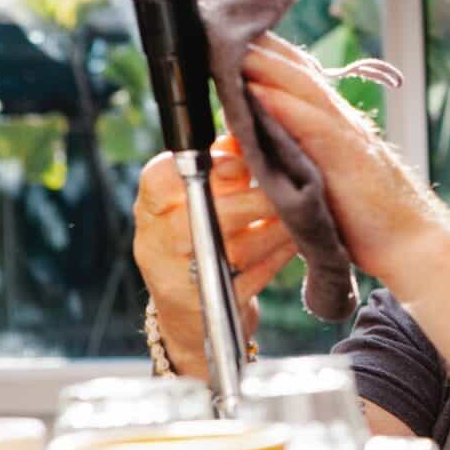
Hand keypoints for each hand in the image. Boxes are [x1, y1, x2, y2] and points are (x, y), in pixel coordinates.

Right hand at [132, 134, 297, 376]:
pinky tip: (296, 241)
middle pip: (204, 213)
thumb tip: (245, 132)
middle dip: (254, 199)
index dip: (203, 166)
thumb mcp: (199, 203)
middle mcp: (156, 243)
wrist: (192, 318)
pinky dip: (279, 255)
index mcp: (150, 209)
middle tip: (286, 188)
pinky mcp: (212, 304)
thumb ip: (220, 169)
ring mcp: (181, 278)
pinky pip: (254, 276)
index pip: (159, 178)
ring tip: (299, 214)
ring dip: (275, 227)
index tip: (240, 163)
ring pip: (235, 247)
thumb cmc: (202, 242)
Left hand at [240, 33, 436, 286]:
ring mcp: (349, 137)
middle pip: (298, 71)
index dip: (268, 57)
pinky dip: (283, 104)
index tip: (234, 38)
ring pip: (303, 87)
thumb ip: (303, 162)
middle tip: (221, 24)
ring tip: (230, 43)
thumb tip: (266, 152)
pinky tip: (256, 91)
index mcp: (338, 128)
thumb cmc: (374, 224)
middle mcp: (344, 123)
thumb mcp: (329, 185)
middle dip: (261, 46)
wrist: (415, 245)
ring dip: (266, 63)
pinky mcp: (350, 159)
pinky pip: (312, 123)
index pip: (300, 80)